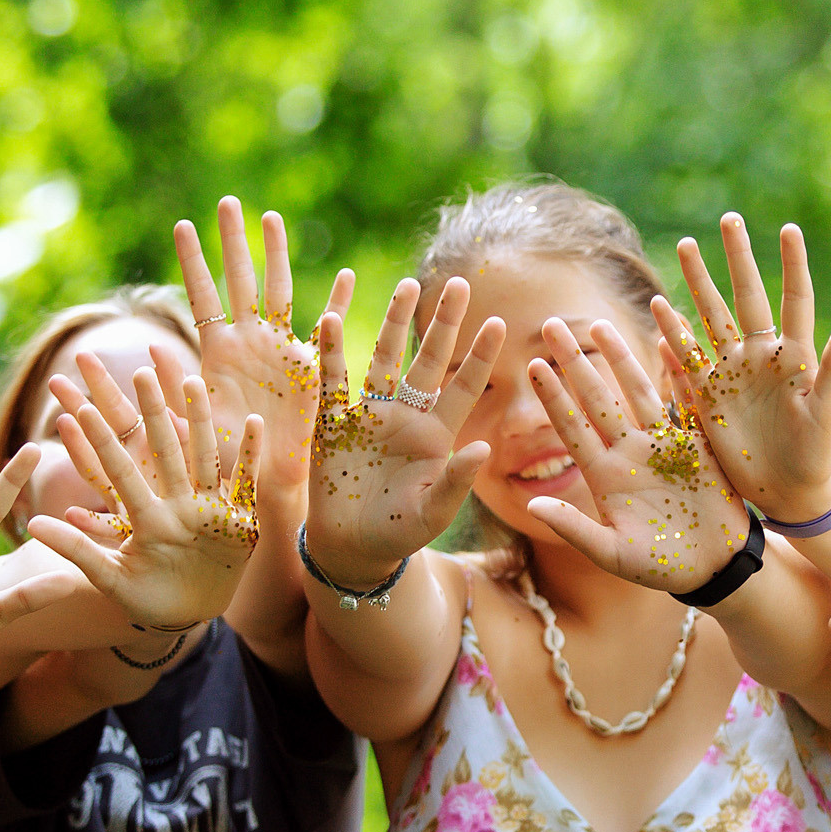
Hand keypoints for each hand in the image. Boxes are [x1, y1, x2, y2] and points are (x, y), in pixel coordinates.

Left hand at [23, 367, 264, 629]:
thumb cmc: (146, 598)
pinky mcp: (240, 522)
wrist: (190, 617)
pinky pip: (247, 482)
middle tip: (136, 371)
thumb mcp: (109, 577)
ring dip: (200, 420)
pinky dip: (252, 454)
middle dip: (148, 410)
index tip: (78, 407)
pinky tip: (255, 422)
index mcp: (144, 514)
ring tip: (193, 382)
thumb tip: (33, 524)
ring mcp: (209, 508)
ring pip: (204, 454)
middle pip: (160, 448)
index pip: (116, 468)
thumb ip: (77, 549)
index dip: (99, 440)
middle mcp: (176, 503)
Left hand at [175, 196, 343, 480]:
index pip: (202, 298)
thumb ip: (169, 391)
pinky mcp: (311, 367)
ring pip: (280, 291)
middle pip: (239, 280)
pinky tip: (348, 277)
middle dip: (233, 241)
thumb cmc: (224, 462)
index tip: (181, 225)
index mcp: (218, 354)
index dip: (193, 263)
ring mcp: (280, 351)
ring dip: (276, 255)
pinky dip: (339, 305)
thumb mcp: (190, 426)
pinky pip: (328, 329)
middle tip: (226, 201)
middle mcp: (249, 343)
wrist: (266, 484)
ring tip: (269, 217)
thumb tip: (148, 349)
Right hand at [305, 274, 501, 582]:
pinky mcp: (334, 423)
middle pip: (428, 360)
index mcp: (437, 435)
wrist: (352, 548)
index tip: (499, 322)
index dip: (480, 356)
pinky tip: (332, 316)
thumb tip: (484, 448)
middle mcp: (407, 417)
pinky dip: (331, 350)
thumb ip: (457, 481)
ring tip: (407, 285)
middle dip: (443, 323)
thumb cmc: (400, 533)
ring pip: (384, 359)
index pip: (464, 387)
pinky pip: (333, 380)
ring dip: (394, 323)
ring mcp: (370, 415)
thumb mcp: (434, 513)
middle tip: (458, 282)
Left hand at [522, 317, 753, 593]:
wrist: (715, 568)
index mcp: (605, 476)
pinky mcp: (697, 443)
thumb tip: (532, 507)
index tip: (532, 365)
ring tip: (597, 323)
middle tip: (550, 324)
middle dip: (574, 362)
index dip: (553, 397)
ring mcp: (663, 444)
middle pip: (597, 398)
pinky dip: (677, 371)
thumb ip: (574, 528)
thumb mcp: (612, 554)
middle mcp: (629, 453)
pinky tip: (666, 339)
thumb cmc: (660, 567)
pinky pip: (685, 400)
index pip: (572, 428)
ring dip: (618, 357)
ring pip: (635, 390)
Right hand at [654, 214, 830, 521]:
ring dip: (698, 283)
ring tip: (687, 245)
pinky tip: (658, 310)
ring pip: (710, 317)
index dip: (791, 264)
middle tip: (730, 218)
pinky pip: (686, 360)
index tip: (788, 228)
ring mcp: (731, 373)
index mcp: (793, 356)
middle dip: (736, 257)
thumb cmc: (815, 453)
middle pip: (745, 297)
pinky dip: (673, 336)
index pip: (793, 299)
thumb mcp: (826, 414)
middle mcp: (760, 356)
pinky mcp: (708, 396)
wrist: (788, 491)